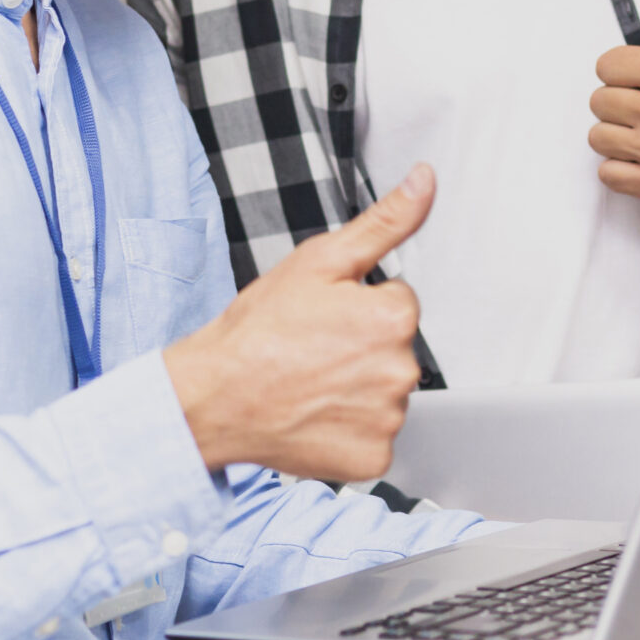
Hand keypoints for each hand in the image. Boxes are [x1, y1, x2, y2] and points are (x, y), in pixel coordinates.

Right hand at [165, 164, 433, 482]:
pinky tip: (316, 415)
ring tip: (309, 382)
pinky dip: (349, 429)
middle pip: (395, 350)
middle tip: (312, 350)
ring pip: (385, 393)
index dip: (359, 306)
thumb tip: (425, 181)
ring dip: (357, 389)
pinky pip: (374, 436)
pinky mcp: (372, 458)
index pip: (399, 304)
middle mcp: (400, 371)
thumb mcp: (319, 260)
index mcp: (393, 318)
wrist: (214, 396)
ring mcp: (387, 419)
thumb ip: (385, 222)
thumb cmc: (258, 330)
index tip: (324, 317)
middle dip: (362, 347)